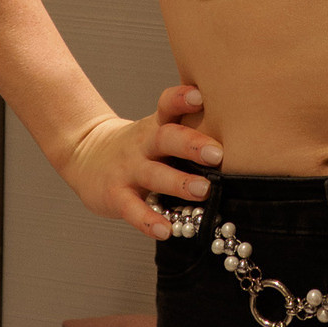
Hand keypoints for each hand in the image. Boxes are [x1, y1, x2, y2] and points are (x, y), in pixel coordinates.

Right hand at [59, 83, 222, 239]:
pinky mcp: (116, 195)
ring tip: (203, 191)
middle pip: (166, 138)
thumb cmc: (138, 147)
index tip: (200, 95)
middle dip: (191, 145)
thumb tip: (242, 135)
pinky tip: (166, 230)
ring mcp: (128, 170)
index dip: (181, 99)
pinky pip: (133, 209)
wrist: (85, 156)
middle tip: (217, 153)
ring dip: (179, 183)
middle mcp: (143, 145)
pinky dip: (149, 220)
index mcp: (156, 125)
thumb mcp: (157, 130)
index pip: (168, 106)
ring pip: (154, 175)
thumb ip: (189, 130)